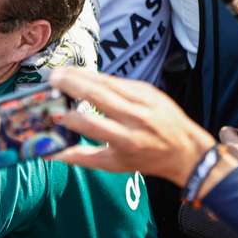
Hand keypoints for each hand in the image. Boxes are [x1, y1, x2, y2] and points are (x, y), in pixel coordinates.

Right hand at [48, 68, 214, 186]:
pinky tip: (82, 74)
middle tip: (53, 79)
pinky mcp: (147, 90)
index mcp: (126, 141)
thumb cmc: (146, 160)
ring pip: (107, 83)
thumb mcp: (114, 165)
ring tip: (62, 72)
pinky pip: (118, 81)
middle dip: (73, 85)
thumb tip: (52, 154)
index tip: (55, 115)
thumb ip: (81, 157)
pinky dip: (98, 77)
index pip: (93, 125)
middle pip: (98, 95)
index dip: (71, 119)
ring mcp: (143, 100)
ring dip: (82, 75)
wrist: (185, 150)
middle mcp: (135, 118)